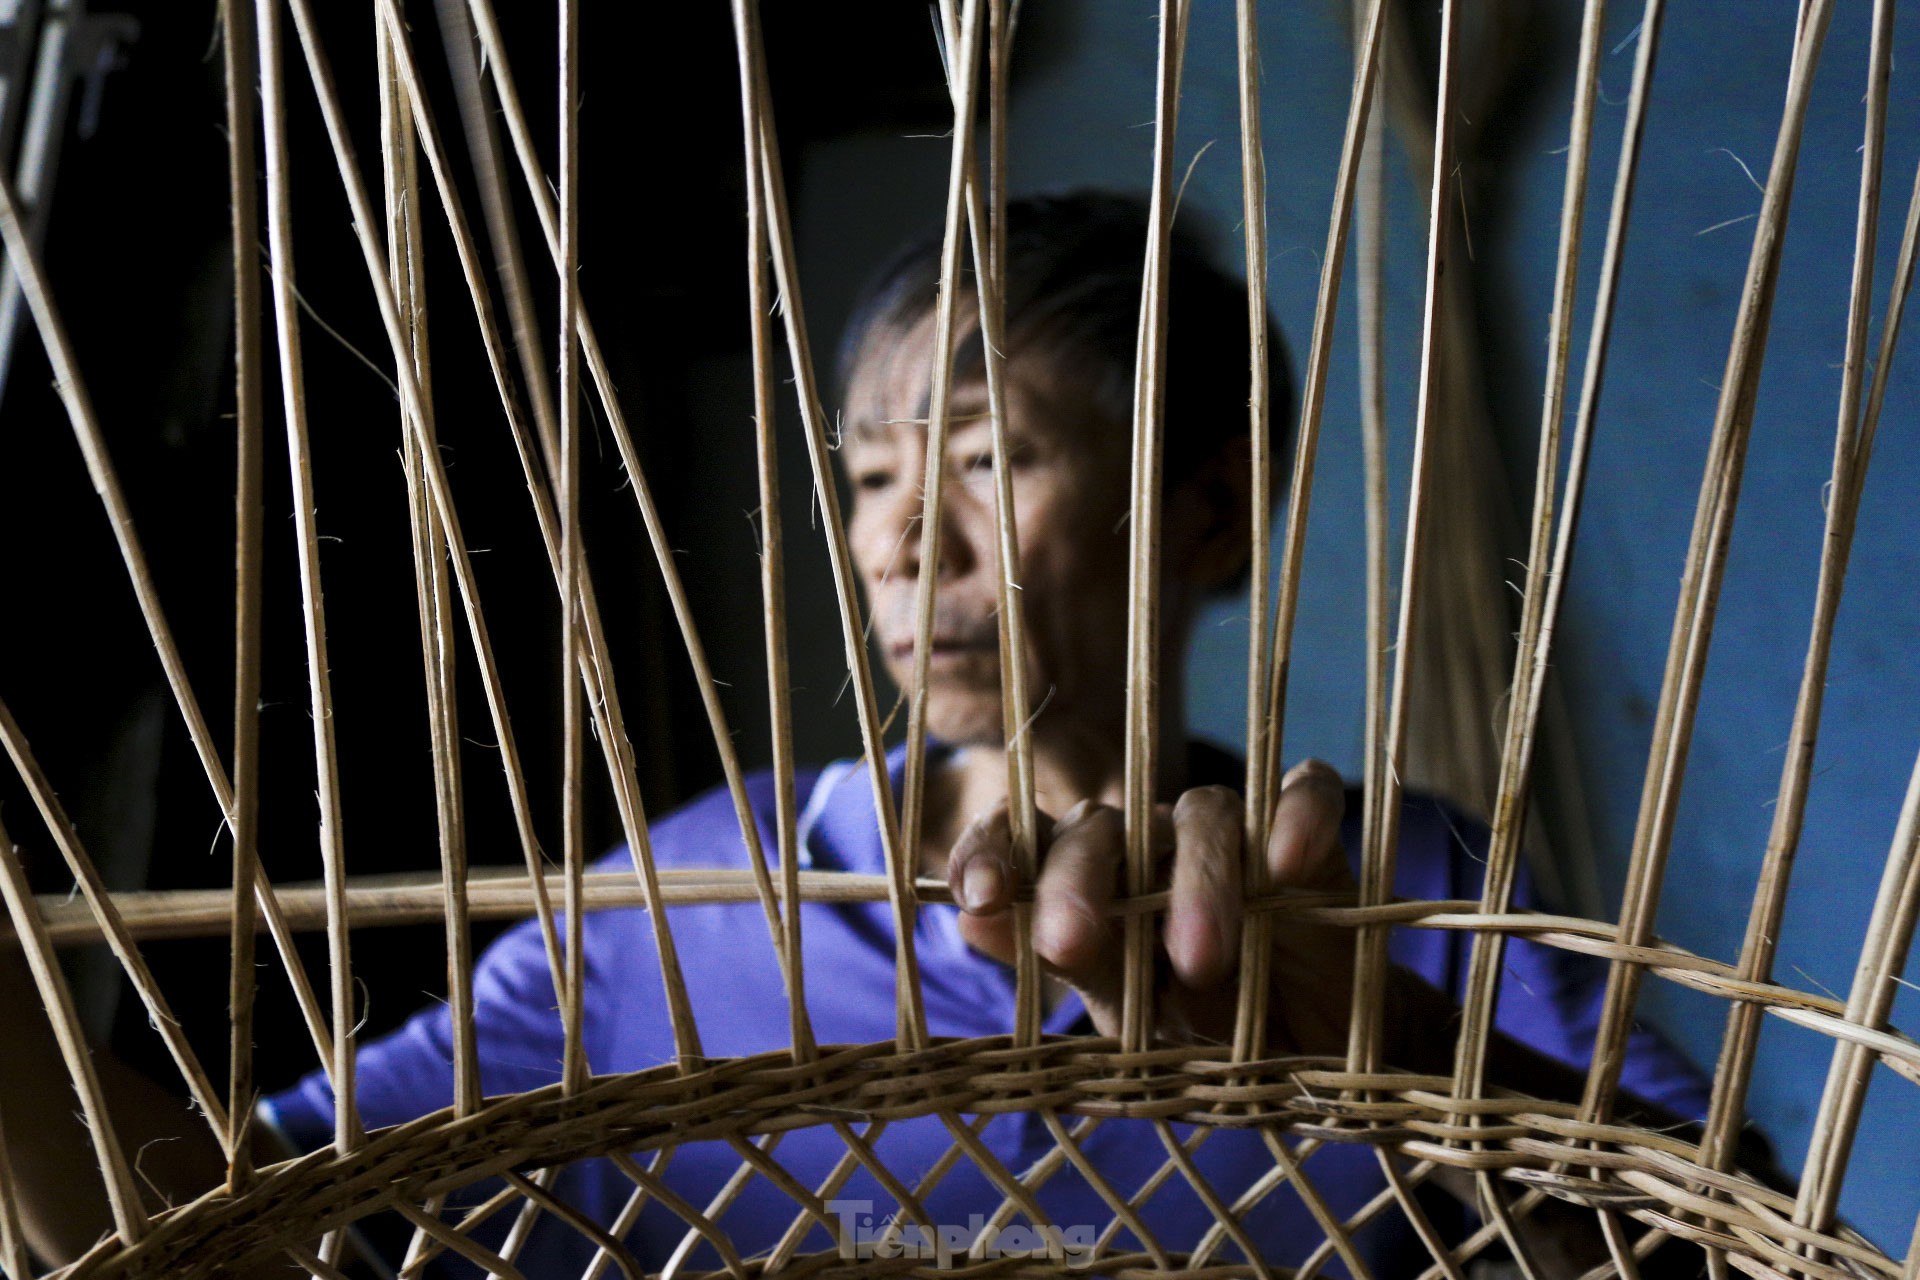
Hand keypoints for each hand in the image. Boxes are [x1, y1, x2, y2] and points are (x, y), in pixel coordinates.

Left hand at [944, 758, 1357, 1052]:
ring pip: (1202, 816)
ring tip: (1197, 963)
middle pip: (1103, 826)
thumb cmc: (1203, 1027)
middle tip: (1071, 944)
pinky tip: (1289, 864)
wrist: (1312, 1052)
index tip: (980, 897)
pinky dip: (1296, 819)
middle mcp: (1148, 841)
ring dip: (1198, 881)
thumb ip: (1067, 961)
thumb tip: (973, 921)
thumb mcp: (1130, 1012)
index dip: (995, 852)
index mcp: (1087, 875)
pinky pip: (1301, 797)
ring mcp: (1230, 830)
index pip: (1024, 834)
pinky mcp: (1306, 831)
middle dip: (1079, 881)